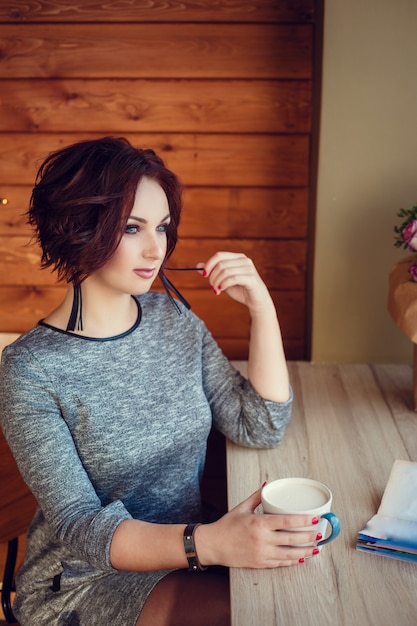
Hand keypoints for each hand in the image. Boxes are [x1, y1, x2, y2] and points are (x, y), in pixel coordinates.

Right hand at [196, 486, 321, 568]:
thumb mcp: (242, 507)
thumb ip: (256, 496)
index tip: (314, 519)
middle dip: (309, 537)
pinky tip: (301, 557)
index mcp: (259, 523)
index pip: (286, 521)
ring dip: (305, 551)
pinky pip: (280, 563)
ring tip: (316, 548)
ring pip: (289, 554)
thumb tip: (267, 484)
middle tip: (321, 533)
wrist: (213, 545)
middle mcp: (262, 539)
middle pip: (292, 539)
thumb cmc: (227, 525)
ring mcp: (262, 553)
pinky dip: (292, 561)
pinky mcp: (260, 564)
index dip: (303, 521)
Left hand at [199, 252, 272, 314]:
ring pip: (225, 271)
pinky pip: (233, 278)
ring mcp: (249, 268)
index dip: (209, 264)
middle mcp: (244, 260)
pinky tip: (221, 290)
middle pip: (221, 264)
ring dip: (217, 282)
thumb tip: (198, 266)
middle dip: (212, 277)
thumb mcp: (223, 280)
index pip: (219, 256)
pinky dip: (224, 284)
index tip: (204, 275)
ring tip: (216, 290)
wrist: (256, 301)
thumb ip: (213, 273)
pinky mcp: (251, 278)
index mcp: (238, 258)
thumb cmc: (241, 290)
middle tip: (212, 287)